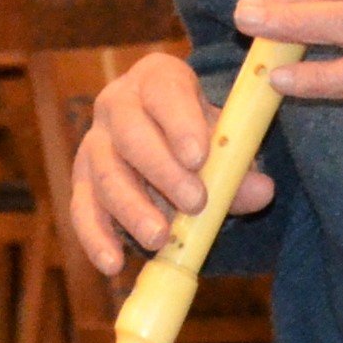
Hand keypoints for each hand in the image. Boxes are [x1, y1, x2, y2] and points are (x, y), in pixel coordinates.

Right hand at [65, 47, 266, 275]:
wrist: (166, 134)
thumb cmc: (199, 132)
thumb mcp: (222, 138)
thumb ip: (239, 165)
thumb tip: (261, 190)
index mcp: (155, 80)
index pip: (164, 93)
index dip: (180, 124)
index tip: (199, 157)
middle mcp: (116, 106)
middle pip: (130, 135)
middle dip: (162, 171)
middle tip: (195, 202)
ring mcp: (94, 145)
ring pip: (105, 175)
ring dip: (133, 209)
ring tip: (160, 237)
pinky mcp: (82, 183)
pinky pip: (83, 210)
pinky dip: (97, 238)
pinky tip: (113, 263)